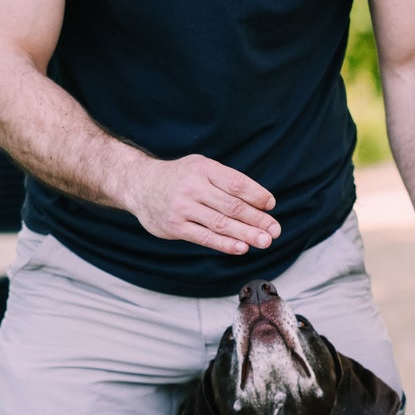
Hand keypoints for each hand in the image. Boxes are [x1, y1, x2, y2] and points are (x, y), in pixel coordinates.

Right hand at [125, 154, 279, 255]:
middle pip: (232, 205)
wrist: (139, 185)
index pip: (236, 183)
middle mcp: (193, 186)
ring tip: (264, 241)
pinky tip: (241, 248)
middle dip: (257, 219)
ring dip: (246, 234)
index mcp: (203, 169)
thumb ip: (225, 181)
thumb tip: (259, 203)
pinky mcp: (175, 226)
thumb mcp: (200, 167)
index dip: (256, 195)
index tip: (270, 205)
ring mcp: (182, 207)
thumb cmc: (178, 177)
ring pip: (221, 223)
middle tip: (275, 230)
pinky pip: (204, 237)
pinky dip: (225, 244)